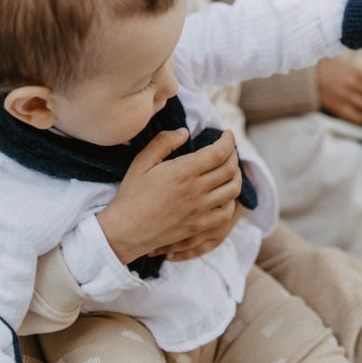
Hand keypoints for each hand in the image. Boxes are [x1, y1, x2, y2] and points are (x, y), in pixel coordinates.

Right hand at [95, 129, 241, 264]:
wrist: (126, 231)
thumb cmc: (131, 194)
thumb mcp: (142, 161)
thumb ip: (164, 142)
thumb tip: (185, 132)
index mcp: (183, 172)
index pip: (219, 152)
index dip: (228, 140)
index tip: (227, 133)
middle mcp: (196, 191)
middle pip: (230, 169)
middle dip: (233, 154)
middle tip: (227, 148)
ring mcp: (200, 210)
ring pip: (232, 190)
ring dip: (235, 176)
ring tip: (229, 168)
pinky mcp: (199, 226)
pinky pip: (226, 213)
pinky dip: (230, 201)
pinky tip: (223, 194)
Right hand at [316, 55, 361, 124]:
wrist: (304, 78)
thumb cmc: (320, 68)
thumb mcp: (339, 63)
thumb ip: (352, 69)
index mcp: (353, 72)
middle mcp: (352, 84)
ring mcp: (346, 97)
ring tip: (357, 107)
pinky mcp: (338, 108)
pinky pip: (355, 117)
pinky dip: (358, 118)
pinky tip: (356, 117)